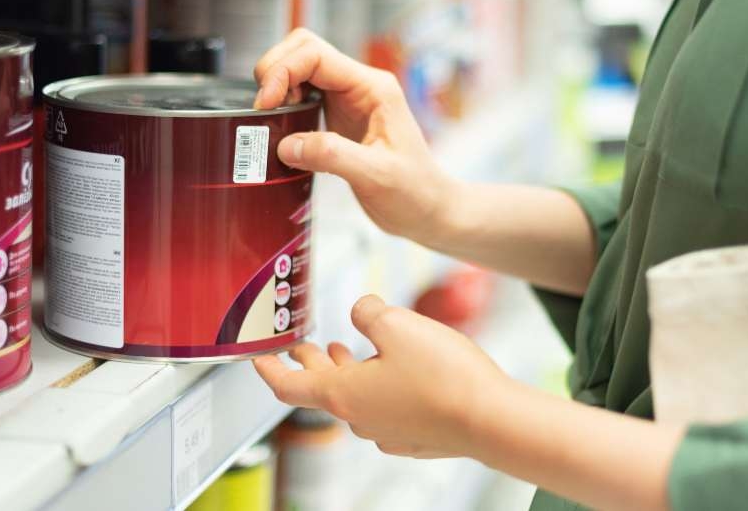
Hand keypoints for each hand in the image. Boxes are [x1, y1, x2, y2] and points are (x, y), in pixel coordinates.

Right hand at [253, 28, 457, 243]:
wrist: (428, 210)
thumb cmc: (414, 192)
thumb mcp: (376, 175)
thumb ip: (332, 156)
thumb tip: (286, 145)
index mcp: (373, 88)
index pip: (316, 55)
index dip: (283, 71)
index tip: (266, 104)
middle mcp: (359, 86)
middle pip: (304, 50)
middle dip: (275, 71)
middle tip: (264, 109)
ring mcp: (348, 100)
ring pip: (301, 69)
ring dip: (278, 87)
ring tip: (272, 121)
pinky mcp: (338, 118)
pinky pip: (303, 95)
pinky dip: (284, 105)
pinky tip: (283, 130)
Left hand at [253, 295, 512, 457]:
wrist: (490, 419)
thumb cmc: (443, 377)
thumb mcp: (396, 323)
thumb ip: (368, 311)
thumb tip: (361, 310)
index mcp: (342, 393)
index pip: (288, 385)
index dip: (269, 368)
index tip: (258, 358)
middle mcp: (360, 418)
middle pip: (322, 390)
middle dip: (311, 363)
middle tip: (305, 346)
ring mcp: (388, 432)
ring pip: (355, 399)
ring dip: (348, 372)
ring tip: (348, 350)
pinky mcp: (414, 437)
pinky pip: (386, 409)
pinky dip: (379, 387)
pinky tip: (394, 371)